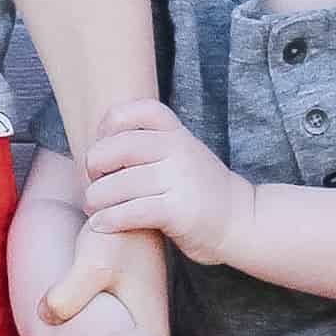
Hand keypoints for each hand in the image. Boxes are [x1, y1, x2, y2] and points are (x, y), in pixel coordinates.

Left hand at [78, 96, 251, 267]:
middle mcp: (179, 151)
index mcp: (178, 134)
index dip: (111, 123)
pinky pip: (131, 212)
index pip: (139, 110)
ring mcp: (180, 180)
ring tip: (93, 208)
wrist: (242, 221)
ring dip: (96, 199)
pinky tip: (101, 225)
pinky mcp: (178, 212)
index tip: (103, 144)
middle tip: (92, 183)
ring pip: (119, 184)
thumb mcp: (185, 154)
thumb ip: (154, 144)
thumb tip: (100, 146)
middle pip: (118, 148)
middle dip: (95, 166)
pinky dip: (109, 220)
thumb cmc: (202, 190)